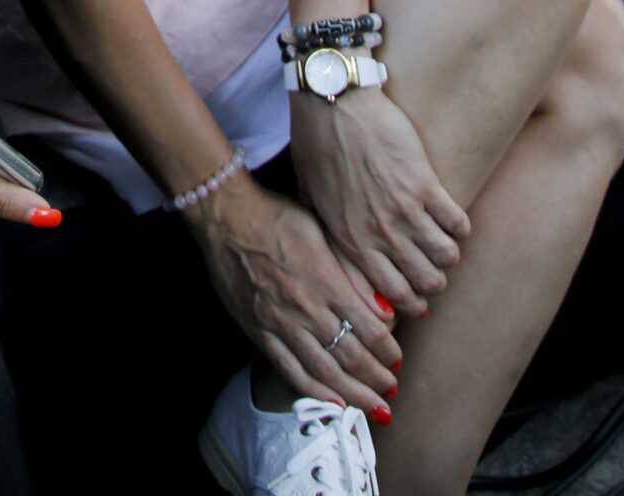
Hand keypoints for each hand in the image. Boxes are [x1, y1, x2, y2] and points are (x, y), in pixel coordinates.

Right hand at [185, 171, 401, 415]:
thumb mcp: (322, 229)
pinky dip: (313, 391)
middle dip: (376, 378)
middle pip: (350, 356)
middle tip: (392, 389)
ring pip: (324, 370)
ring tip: (373, 407)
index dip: (387, 350)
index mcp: (324, 279)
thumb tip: (382, 306)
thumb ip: (351, 269)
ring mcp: (280, 322)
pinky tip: (332, 404)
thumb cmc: (277, 216)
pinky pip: (289, 369)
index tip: (397, 358)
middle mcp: (305, 306)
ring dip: (353, 393)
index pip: (368, 328)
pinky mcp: (259, 331)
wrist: (226, 218)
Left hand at [288, 88, 469, 317]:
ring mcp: (404, 210)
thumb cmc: (316, 143)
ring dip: (449, 255)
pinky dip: (460, 226)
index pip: (392, 294)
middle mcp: (380, 233)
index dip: (411, 303)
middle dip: (434, 282)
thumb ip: (326, 232)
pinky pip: (456, 222)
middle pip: (426, 281)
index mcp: (351, 240)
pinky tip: (453, 219)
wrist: (333, 101)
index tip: (418, 299)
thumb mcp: (310, 197)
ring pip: (446, 256)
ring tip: (446, 246)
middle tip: (435, 272)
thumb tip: (339, 262)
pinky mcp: (423, 183)